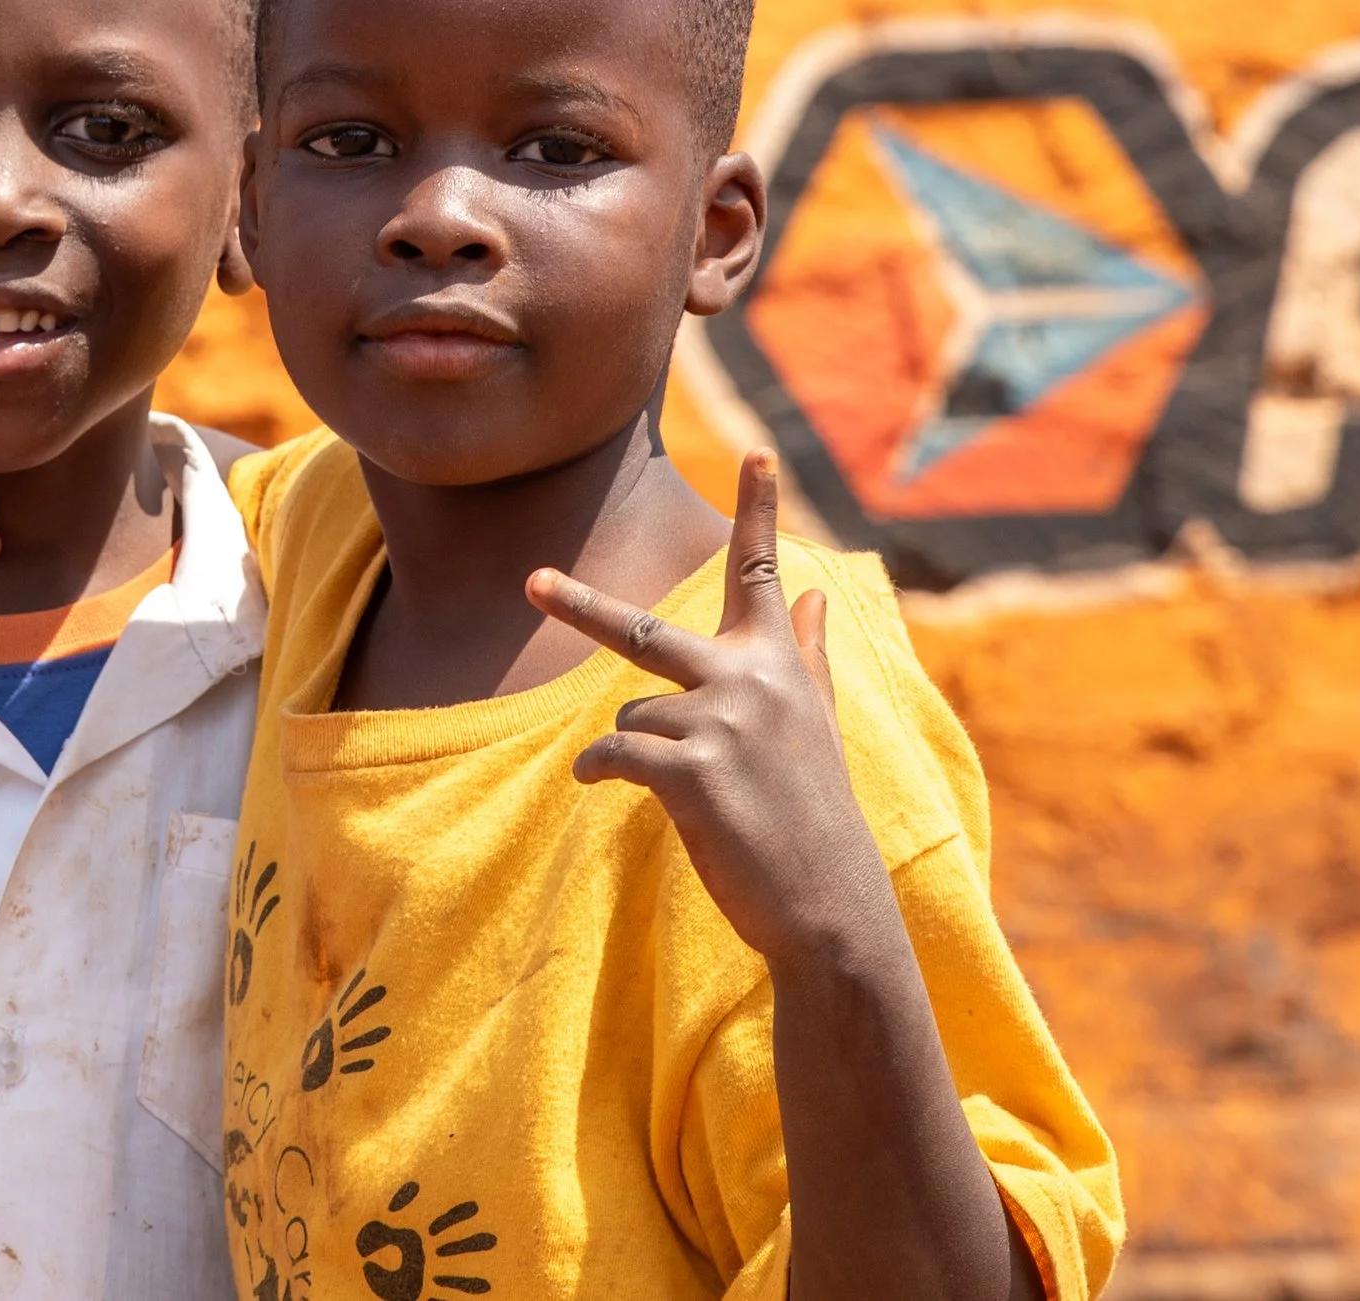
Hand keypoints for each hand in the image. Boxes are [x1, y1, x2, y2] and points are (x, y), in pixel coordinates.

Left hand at [525, 450, 887, 967]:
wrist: (829, 908)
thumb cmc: (815, 817)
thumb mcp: (818, 726)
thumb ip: (810, 655)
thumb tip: (818, 595)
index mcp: (780, 666)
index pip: (762, 574)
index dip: (758, 510)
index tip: (754, 451)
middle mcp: (752, 681)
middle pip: (646, 630)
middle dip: (581, 605)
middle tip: (530, 581)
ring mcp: (721, 724)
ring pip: (630, 716)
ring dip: (641, 752)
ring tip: (691, 793)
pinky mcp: (690, 771)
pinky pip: (614, 754)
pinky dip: (599, 770)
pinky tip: (600, 787)